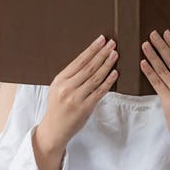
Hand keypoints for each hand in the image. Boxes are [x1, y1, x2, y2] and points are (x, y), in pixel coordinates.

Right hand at [37, 34, 117, 150]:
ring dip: (107, 64)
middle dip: (102, 53)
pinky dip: (108, 81)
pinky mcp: (85, 108)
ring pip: (96, 78)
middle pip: (89, 67)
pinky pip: (100, 92)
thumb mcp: (58, 88)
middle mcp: (67, 87)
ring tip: (115, 54)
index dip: (92, 49)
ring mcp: (76, 98)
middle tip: (112, 43)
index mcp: (60, 80)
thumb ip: (71, 76)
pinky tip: (115, 73)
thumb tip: (90, 60)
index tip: (102, 40)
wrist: (54, 129)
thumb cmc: (58, 106)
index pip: (79, 60)